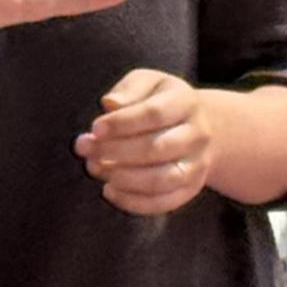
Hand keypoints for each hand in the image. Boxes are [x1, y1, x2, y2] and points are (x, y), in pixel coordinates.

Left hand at [77, 67, 214, 214]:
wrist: (202, 127)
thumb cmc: (162, 101)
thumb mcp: (149, 83)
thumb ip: (129, 89)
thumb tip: (110, 103)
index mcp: (186, 102)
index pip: (154, 114)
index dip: (122, 123)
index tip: (95, 128)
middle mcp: (197, 135)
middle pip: (156, 149)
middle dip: (114, 151)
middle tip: (84, 148)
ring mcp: (197, 165)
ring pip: (161, 180)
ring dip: (123, 178)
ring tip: (95, 168)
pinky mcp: (190, 189)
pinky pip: (163, 203)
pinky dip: (133, 202)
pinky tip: (109, 190)